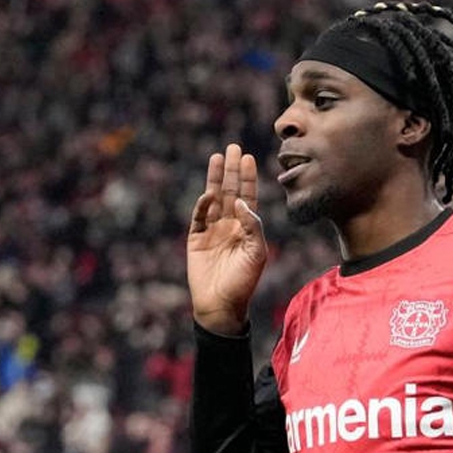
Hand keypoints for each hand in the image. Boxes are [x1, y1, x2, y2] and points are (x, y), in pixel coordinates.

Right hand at [187, 143, 266, 334]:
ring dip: (215, 179)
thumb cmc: (244, 281)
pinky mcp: (195, 239)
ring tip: (217, 157)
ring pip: (213, 199)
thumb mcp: (257, 253)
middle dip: (232, 170)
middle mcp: (230, 225)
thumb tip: (241, 203)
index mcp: (247, 228)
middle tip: (233, 147)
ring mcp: (211, 230)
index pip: (248, 197)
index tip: (247, 158)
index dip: (248, 178)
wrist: (221, 304)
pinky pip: (198, 217)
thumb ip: (253, 226)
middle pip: (231, 191)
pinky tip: (208, 193)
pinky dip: (202, 205)